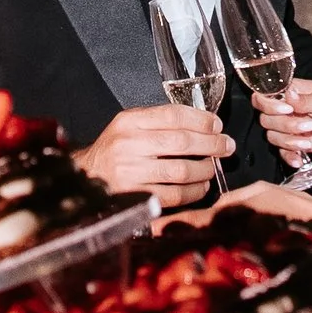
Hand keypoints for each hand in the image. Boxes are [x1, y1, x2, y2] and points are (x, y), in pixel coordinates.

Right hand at [77, 105, 229, 199]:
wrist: (85, 178)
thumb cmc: (114, 150)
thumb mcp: (128, 126)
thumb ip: (157, 122)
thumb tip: (202, 124)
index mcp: (129, 121)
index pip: (172, 114)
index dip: (201, 120)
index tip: (217, 125)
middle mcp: (128, 144)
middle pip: (181, 142)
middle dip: (211, 144)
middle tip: (226, 146)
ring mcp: (131, 172)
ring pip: (180, 171)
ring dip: (204, 170)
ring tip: (213, 168)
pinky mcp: (135, 197)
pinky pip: (173, 196)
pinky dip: (193, 192)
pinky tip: (200, 187)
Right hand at [255, 76, 311, 166]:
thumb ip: (306, 100)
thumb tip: (288, 95)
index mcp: (292, 93)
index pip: (264, 97)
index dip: (269, 105)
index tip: (287, 109)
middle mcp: (288, 110)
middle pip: (266, 120)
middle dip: (284, 125)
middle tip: (306, 125)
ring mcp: (293, 127)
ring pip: (273, 137)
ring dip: (288, 142)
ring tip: (308, 141)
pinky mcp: (300, 143)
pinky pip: (284, 152)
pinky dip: (289, 156)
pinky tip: (299, 159)